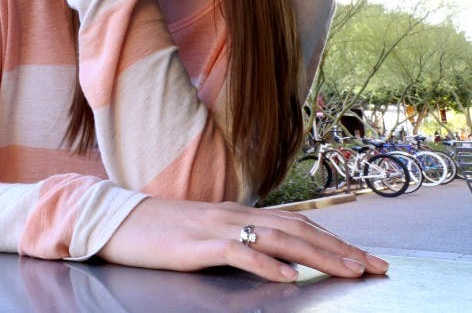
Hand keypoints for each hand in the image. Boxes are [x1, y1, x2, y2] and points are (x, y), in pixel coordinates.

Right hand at [98, 198, 388, 281]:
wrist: (114, 221)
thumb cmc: (156, 233)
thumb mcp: (203, 235)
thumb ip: (238, 242)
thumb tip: (276, 259)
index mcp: (236, 214)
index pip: (295, 224)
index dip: (332, 241)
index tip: (364, 258)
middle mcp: (232, 215)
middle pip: (297, 230)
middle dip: (340, 250)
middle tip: (375, 267)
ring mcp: (214, 228)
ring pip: (277, 238)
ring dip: (318, 255)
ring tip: (349, 270)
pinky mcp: (195, 245)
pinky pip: (236, 252)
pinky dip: (265, 263)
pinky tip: (287, 275)